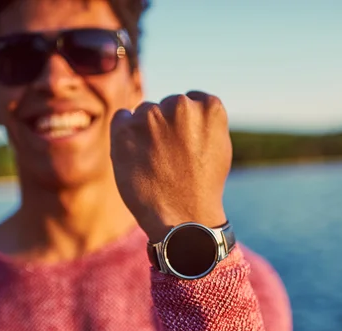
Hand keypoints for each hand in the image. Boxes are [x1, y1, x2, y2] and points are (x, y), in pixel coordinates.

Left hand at [110, 91, 231, 242]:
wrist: (183, 218)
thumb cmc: (202, 186)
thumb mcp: (219, 147)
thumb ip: (205, 121)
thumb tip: (188, 104)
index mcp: (210, 107)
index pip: (193, 100)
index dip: (188, 124)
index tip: (188, 145)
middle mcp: (181, 105)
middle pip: (168, 105)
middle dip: (167, 125)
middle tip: (171, 157)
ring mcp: (152, 115)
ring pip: (145, 113)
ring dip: (146, 130)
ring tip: (155, 163)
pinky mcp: (126, 128)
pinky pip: (121, 118)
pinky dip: (125, 134)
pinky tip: (136, 156)